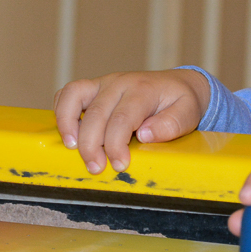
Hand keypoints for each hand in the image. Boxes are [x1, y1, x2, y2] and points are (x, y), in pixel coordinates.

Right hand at [53, 69, 210, 174]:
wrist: (179, 84)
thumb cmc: (182, 102)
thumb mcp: (188, 112)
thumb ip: (171, 124)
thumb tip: (145, 134)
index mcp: (143, 90)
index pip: (123, 118)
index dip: (116, 145)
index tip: (119, 165)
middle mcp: (120, 83)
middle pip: (96, 114)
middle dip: (92, 145)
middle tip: (96, 168)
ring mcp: (104, 83)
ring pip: (74, 96)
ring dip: (67, 124)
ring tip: (72, 149)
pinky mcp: (94, 87)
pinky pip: (68, 93)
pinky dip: (62, 111)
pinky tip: (68, 134)